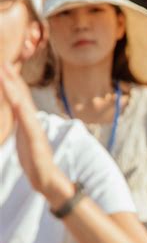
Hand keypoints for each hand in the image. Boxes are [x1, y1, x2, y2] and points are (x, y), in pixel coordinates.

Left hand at [0, 64, 73, 204]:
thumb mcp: (25, 140)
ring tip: (5, 73)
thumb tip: (19, 117)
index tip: (4, 67)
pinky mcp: (35, 140)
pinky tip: (16, 99)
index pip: (19, 98)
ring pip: (23, 105)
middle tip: (3, 62)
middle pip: (21, 96)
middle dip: (11, 79)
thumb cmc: (35, 163)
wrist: (46, 180)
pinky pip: (27, 121)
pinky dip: (21, 108)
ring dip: (13, 88)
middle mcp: (31, 122)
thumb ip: (23, 127)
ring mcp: (34, 130)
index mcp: (27, 122)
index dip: (12, 82)